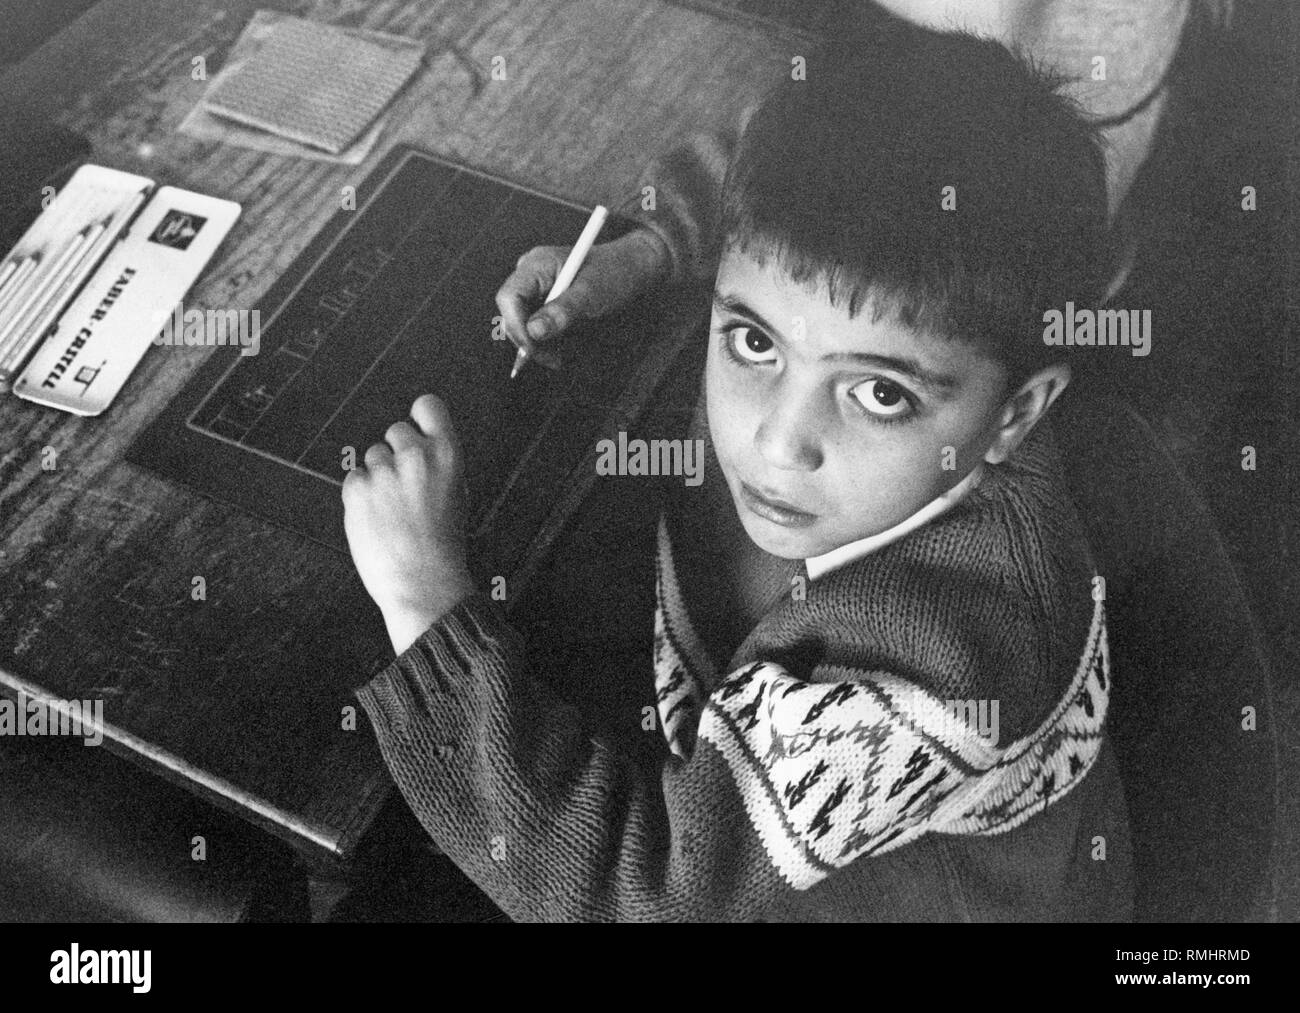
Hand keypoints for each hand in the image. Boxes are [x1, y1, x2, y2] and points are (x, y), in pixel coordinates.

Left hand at [342, 394, 474, 653]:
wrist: (423, 583)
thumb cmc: (443, 546)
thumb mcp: (457, 493)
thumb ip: (438, 462)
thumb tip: (420, 442)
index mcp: (448, 455)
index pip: (428, 405)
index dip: (420, 416)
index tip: (418, 427)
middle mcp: (416, 457)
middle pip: (396, 430)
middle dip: (398, 453)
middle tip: (404, 485)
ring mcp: (384, 473)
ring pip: (372, 456)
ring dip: (378, 476)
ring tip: (392, 509)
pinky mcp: (356, 490)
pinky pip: (354, 478)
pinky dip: (361, 495)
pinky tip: (377, 518)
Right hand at [494, 228, 670, 350]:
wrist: (631, 267)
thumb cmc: (615, 273)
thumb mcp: (591, 294)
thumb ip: (562, 311)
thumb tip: (533, 332)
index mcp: (537, 264)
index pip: (509, 297)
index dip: (516, 327)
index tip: (534, 350)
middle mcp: (530, 273)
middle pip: (511, 313)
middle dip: (528, 341)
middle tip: (553, 360)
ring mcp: (535, 287)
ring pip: (521, 324)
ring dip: (537, 345)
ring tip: (560, 357)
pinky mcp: (543, 300)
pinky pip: (534, 326)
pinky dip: (545, 341)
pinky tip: (561, 349)